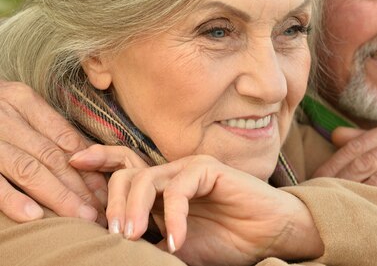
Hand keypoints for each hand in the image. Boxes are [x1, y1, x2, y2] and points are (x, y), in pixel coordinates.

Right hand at [0, 81, 106, 222]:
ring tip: (79, 216)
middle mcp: (4, 113)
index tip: (106, 188)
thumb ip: (44, 127)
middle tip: (100, 210)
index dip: (89, 165)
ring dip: (57, 195)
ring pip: (28, 167)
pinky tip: (33, 216)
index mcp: (21, 99)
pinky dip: (11, 198)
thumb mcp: (14, 107)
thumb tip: (83, 157)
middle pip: (51, 155)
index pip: (65, 136)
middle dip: (79, 185)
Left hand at [106, 155, 323, 265]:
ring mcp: (190, 169)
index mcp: (163, 190)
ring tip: (132, 237)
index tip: (74, 162)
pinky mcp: (209, 169)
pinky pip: (178, 188)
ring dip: (134, 209)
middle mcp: (173, 175)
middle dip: (111, 199)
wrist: (269, 237)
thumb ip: (149, 243)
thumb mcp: (176, 248)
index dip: (100, 161)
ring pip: (146, 178)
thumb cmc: (227, 242)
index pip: (125, 167)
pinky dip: (173, 216)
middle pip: (127, 172)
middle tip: (112, 232)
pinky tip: (176, 240)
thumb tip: (110, 249)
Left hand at [313, 115, 376, 208]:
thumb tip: (335, 136)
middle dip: (338, 182)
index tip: (314, 183)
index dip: (333, 165)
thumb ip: (372, 140)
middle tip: (318, 198)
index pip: (357, 146)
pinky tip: (371, 211)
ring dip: (357, 194)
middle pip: (365, 161)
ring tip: (338, 208)